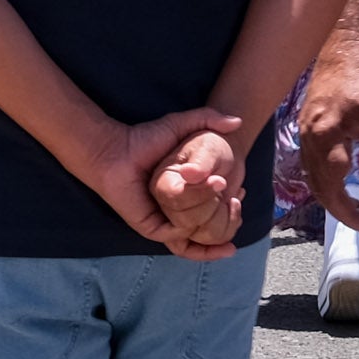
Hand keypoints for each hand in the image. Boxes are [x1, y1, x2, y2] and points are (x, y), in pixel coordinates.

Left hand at [89, 108, 244, 251]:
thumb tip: (238, 122)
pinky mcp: (154, 229)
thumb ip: (207, 119)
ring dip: (216, 231)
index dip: (230, 205)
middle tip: (238, 206)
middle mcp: (176, 210)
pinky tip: (210, 219)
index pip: (212, 209)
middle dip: (228, 223)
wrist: (116, 151)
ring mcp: (165, 222)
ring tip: (230, 212)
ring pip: (196, 235)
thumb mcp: (180, 127)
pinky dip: (195, 232)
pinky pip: (179, 238)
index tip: (242, 194)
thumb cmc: (144, 139)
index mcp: (184, 193)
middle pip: (208, 228)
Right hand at [296, 36, 358, 231]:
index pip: (331, 185)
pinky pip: (313, 161)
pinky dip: (326, 178)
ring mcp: (306, 129)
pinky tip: (343, 181)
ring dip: (331, 196)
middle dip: (339, 209)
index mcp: (325, 134)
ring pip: (312, 174)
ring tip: (356, 209)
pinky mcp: (309, 123)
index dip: (348, 210)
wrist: (349, 41)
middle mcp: (308, 135)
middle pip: (317, 184)